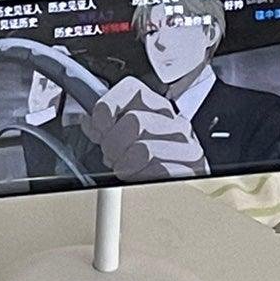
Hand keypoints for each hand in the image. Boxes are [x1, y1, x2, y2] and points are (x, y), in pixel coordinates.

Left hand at [83, 77, 206, 183]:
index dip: (107, 107)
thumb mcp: (125, 137)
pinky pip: (156, 171)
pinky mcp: (190, 168)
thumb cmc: (149, 162)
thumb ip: (105, 125)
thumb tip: (89, 120)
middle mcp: (174, 122)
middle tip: (113, 155)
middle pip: (133, 121)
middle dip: (113, 144)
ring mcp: (186, 144)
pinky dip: (142, 177)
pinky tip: (141, 176)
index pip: (130, 89)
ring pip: (143, 149)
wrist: (176, 191)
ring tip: (127, 168)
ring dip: (126, 165)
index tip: (101, 126)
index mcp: (157, 107)